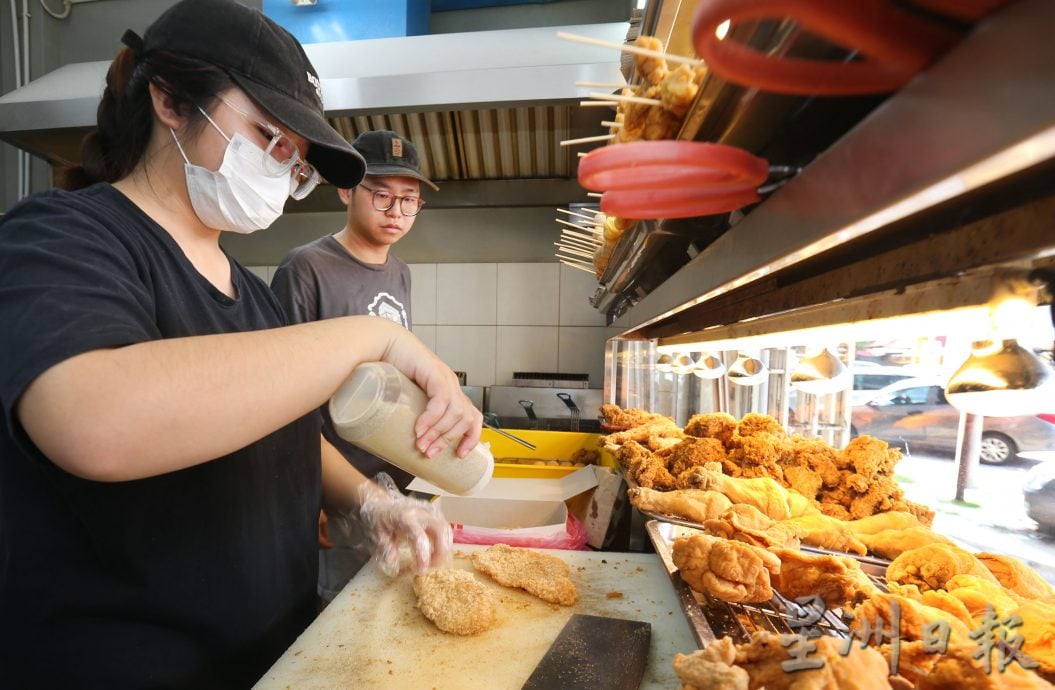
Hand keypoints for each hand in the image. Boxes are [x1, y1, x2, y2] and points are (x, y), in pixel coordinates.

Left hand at [358, 473, 452, 576]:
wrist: (381, 503)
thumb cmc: (379, 520)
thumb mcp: (377, 535)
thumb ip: (386, 549)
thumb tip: (394, 567)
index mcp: (403, 517)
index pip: (419, 536)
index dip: (423, 555)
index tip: (421, 570)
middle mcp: (419, 511)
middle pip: (440, 530)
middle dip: (441, 551)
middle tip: (432, 567)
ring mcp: (429, 510)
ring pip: (446, 528)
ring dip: (445, 548)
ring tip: (434, 562)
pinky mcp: (434, 512)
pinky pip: (446, 527)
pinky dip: (445, 541)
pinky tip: (436, 552)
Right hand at [381, 329, 482, 459]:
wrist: (382, 344)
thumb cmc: (391, 372)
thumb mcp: (407, 399)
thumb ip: (412, 416)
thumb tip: (404, 445)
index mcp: (450, 393)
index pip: (472, 417)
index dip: (471, 438)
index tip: (459, 455)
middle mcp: (451, 386)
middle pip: (465, 419)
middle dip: (448, 440)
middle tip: (428, 454)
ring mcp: (445, 378)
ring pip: (455, 413)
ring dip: (438, 433)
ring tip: (420, 444)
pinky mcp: (434, 372)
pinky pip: (441, 400)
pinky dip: (432, 418)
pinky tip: (419, 429)